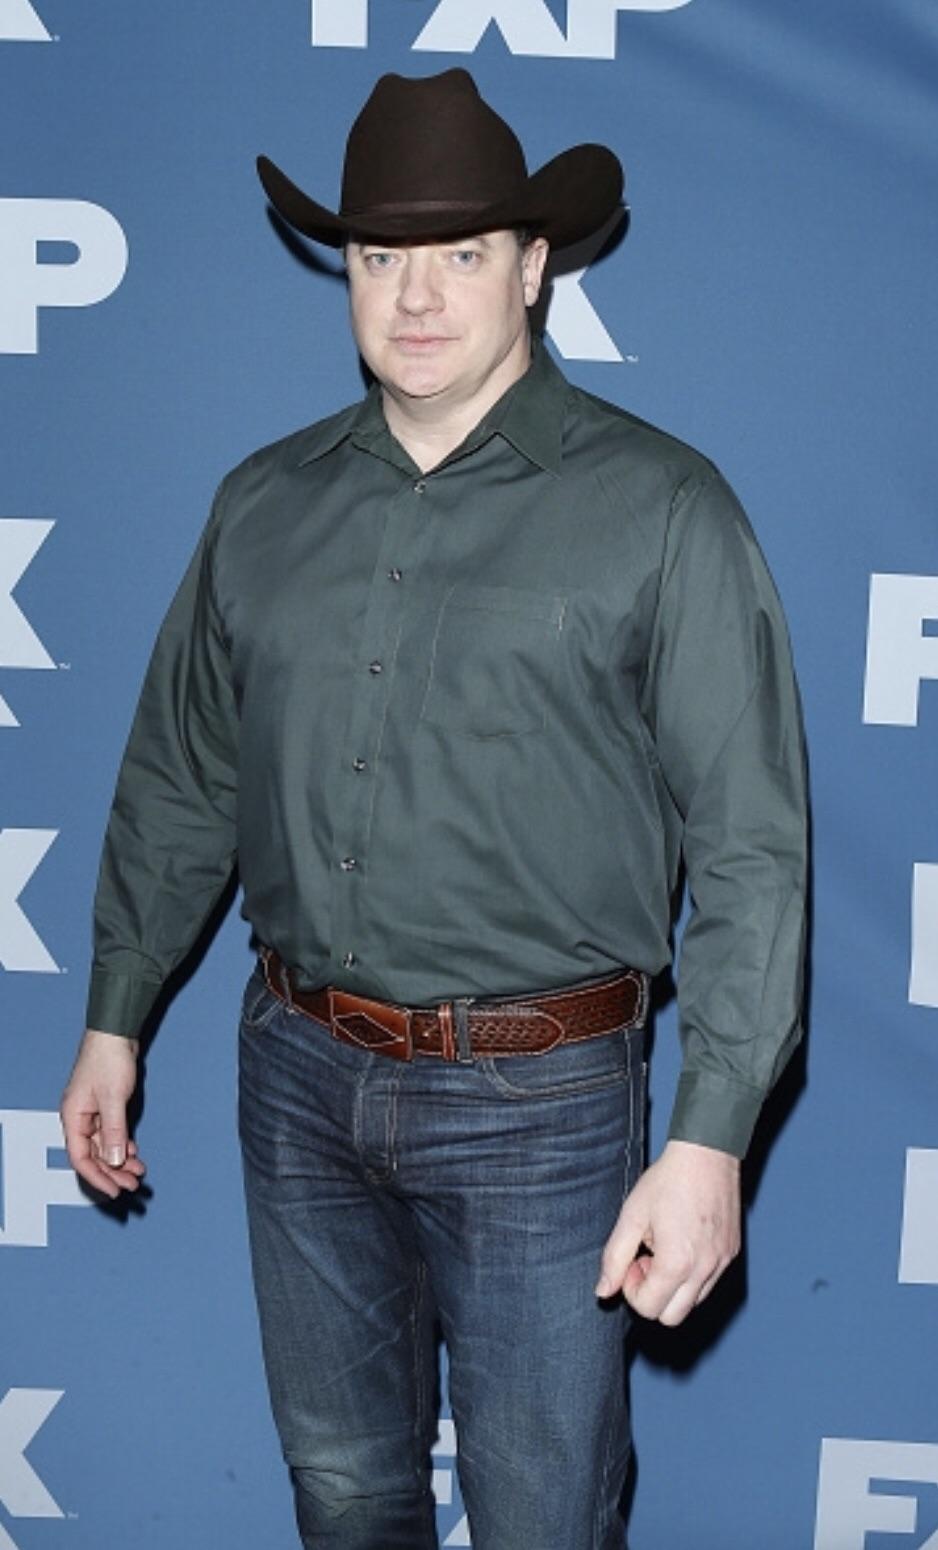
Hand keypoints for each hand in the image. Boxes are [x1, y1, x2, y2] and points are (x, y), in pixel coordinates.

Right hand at [61, 1030, 145, 1198]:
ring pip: (104, 1146)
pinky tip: (133, 1153)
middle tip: (132, 1185)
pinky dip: (122, 1145)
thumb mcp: (112, 1098)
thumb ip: (113, 1131)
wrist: (115, 1033)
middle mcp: (79, 1117)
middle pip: (93, 1155)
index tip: (114, 1190)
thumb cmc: (107, 1058)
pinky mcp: (105, 1107)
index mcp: (73, 1117)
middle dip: (113, 1172)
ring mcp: (92, 1113)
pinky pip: (111, 1134)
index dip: (97, 1177)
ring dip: (120, 1161)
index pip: (81, 1158)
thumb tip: (113, 1160)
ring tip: (138, 1172)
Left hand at [595, 1139, 740, 1325]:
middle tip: (646, 1260)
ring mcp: (722, 1263)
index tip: (632, 1261)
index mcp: (677, 1263)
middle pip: (673, 1317)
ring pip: (693, 1303)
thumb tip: (603, 1291)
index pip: (649, 1309)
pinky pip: (709, 1283)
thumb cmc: (668, 1180)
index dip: (632, 1291)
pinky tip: (682, 1243)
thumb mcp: (631, 1216)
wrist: (706, 1154)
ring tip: (665, 1249)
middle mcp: (705, 1270)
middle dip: (653, 1296)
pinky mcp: (731, 1254)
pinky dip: (692, 1276)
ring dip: (673, 1287)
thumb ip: (614, 1258)